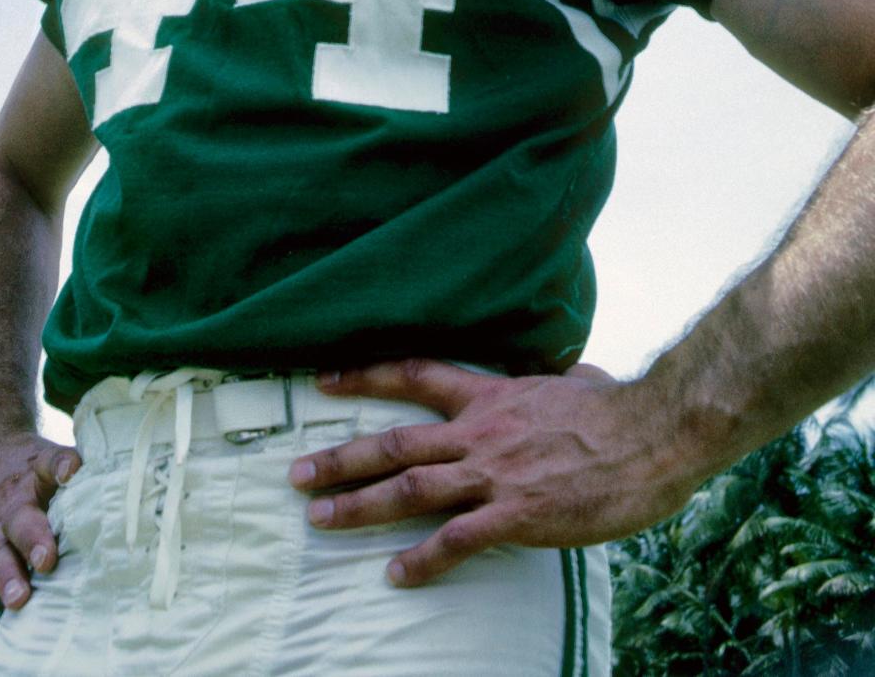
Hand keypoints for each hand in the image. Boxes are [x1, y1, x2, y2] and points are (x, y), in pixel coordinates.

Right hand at [0, 431, 81, 652]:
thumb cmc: (30, 466)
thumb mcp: (52, 456)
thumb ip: (82, 473)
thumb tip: (131, 487)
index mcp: (36, 470)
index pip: (51, 462)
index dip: (62, 466)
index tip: (72, 471)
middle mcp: (9, 500)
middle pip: (21, 518)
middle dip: (33, 539)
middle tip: (47, 560)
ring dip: (7, 578)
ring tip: (19, 600)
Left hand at [289, 358, 692, 585]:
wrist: (653, 434)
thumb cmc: (620, 408)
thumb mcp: (576, 381)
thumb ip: (557, 380)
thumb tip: (571, 373)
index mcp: (490, 395)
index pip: (414, 376)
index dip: (365, 377)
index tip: (324, 380)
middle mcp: (480, 431)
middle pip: (394, 443)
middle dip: (340, 459)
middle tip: (296, 475)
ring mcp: (494, 473)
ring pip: (409, 489)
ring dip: (359, 506)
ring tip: (319, 520)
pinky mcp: (516, 514)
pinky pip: (456, 540)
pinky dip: (422, 560)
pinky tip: (396, 576)